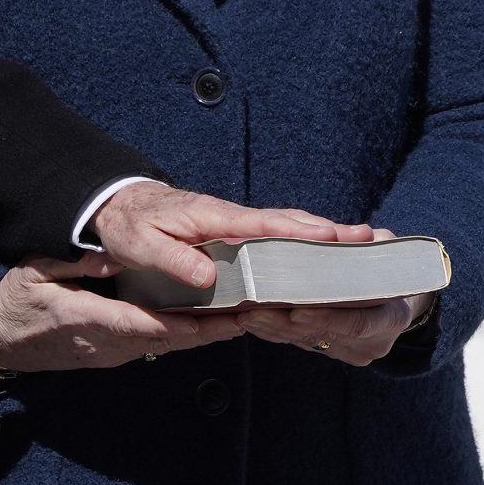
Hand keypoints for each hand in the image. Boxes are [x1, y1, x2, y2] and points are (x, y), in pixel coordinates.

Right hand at [0, 252, 243, 373]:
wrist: (3, 342)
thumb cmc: (18, 302)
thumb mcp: (33, 274)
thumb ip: (71, 264)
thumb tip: (108, 259)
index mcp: (83, 319)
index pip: (135, 324)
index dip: (173, 325)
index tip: (205, 322)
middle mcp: (105, 343)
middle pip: (163, 339)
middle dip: (206, 331)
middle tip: (246, 319)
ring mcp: (114, 351)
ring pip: (167, 345)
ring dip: (206, 335)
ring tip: (247, 319)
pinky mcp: (120, 351)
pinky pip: (160, 343)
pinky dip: (191, 334)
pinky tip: (220, 323)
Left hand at [88, 181, 373, 290]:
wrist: (116, 207)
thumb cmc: (129, 225)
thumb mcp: (142, 244)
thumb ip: (173, 259)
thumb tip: (208, 277)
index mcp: (214, 217)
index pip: (264, 225)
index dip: (298, 233)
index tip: (332, 237)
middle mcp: (231, 216)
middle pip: (287, 222)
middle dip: (327, 230)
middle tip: (367, 238)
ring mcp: (233, 224)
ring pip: (284, 227)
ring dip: (319, 234)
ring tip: (358, 244)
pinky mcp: (231, 233)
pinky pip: (272, 237)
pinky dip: (299, 240)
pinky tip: (317, 254)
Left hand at [238, 226, 427, 366]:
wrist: (396, 299)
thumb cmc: (393, 268)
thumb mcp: (391, 253)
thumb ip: (376, 247)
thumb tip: (367, 236)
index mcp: (391, 319)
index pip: (358, 323)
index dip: (327, 317)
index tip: (297, 310)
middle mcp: (369, 344)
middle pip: (323, 335)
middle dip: (286, 323)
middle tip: (255, 310)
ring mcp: (346, 350)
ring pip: (303, 341)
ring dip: (272, 328)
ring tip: (244, 312)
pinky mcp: (326, 349)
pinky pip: (295, 341)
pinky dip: (271, 329)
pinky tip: (248, 317)